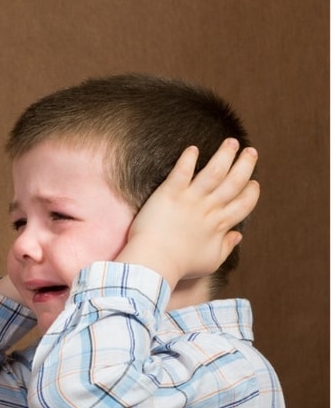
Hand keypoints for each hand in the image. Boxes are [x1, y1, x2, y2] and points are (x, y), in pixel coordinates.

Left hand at [116, 139, 259, 288]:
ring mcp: (190, 199)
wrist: (154, 263)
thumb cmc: (180, 266)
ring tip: (232, 142)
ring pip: (214, 172)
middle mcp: (209, 209)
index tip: (254, 183)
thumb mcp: (210, 261)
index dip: (251, 192)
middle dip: (245, 165)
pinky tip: (193, 148)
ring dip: (225, 155)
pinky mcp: (169, 193)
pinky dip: (188, 159)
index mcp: (220, 224)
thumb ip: (226, 246)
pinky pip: (182, 171)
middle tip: (251, 152)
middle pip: (234, 182)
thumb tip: (238, 235)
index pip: (243, 204)